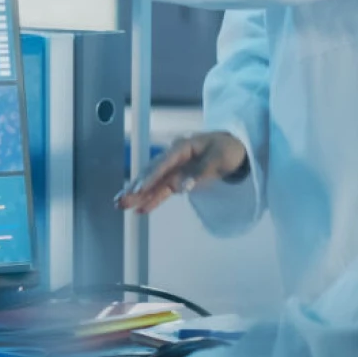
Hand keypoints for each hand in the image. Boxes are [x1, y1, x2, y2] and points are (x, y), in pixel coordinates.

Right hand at [115, 131, 249, 214]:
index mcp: (183, 147)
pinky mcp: (177, 178)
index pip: (164, 163)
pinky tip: (140, 209)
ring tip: (120, 205)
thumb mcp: (219, 158)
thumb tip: (181, 187)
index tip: (139, 189)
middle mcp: (174, 157)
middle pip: (152, 172)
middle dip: (136, 187)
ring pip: (153, 183)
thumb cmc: (228, 150)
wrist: (237, 150)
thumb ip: (200, 172)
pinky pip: (162, 190)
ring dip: (138, 194)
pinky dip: (152, 199)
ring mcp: (174, 168)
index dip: (151, 176)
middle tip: (120, 199)